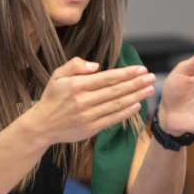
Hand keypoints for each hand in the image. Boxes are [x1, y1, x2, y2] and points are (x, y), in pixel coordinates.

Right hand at [24, 58, 155, 144]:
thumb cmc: (51, 98)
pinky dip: (126, 113)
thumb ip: (75, 65)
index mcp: (77, 85)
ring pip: (116, 104)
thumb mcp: (57, 75)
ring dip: (136, 97)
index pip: (108, 77)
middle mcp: (84, 100)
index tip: (141, 69)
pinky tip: (137, 106)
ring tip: (150, 90)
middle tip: (152, 77)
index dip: (126, 73)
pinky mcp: (90, 128)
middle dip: (136, 83)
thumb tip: (96, 65)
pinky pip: (112, 119)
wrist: (41, 125)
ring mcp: (88, 115)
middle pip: (116, 90)